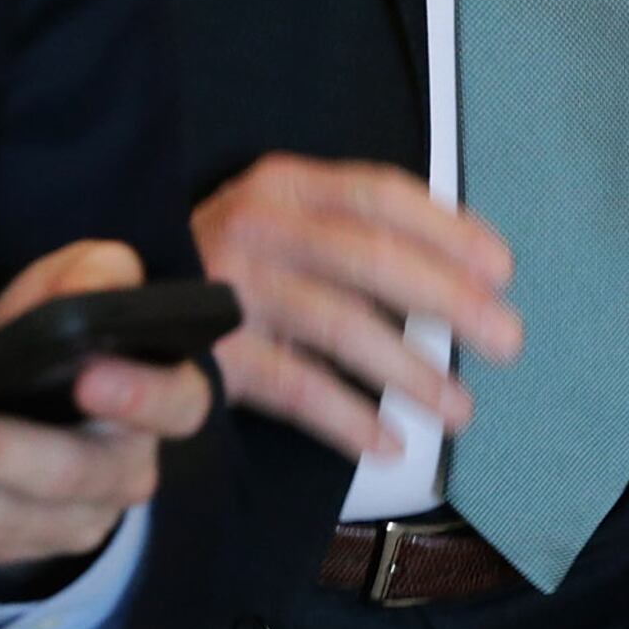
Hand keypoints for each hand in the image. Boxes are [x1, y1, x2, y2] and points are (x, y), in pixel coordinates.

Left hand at [0, 241, 212, 568]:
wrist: (43, 405)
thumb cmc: (68, 335)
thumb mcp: (85, 284)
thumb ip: (98, 277)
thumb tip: (99, 290)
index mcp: (162, 404)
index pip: (174, 405)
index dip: (138, 395)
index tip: (86, 375)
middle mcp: (121, 476)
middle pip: (63, 475)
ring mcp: (61, 524)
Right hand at [189, 155, 517, 459]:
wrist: (122, 307)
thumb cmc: (230, 267)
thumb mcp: (284, 225)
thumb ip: (354, 235)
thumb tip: (464, 273)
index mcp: (285, 185)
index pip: (380, 195)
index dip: (448, 230)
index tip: (501, 268)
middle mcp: (258, 225)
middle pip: (371, 258)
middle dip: (450, 300)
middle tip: (506, 338)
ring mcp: (231, 287)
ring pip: (340, 324)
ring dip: (410, 371)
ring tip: (460, 408)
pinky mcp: (212, 351)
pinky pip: (296, 387)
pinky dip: (348, 420)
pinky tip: (389, 444)